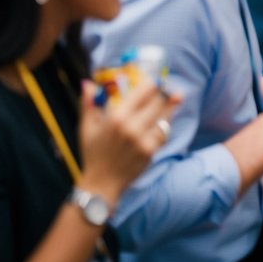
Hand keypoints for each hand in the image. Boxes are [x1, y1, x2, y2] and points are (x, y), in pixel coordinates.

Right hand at [77, 79, 180, 202]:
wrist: (102, 183)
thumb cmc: (93, 153)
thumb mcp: (86, 128)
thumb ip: (88, 104)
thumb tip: (87, 83)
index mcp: (116, 118)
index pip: (142, 93)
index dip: (152, 84)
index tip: (157, 78)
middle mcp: (132, 127)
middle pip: (157, 103)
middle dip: (164, 93)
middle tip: (169, 86)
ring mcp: (144, 140)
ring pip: (164, 117)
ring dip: (171, 106)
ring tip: (176, 97)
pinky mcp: (151, 151)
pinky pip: (163, 133)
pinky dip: (165, 125)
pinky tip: (167, 119)